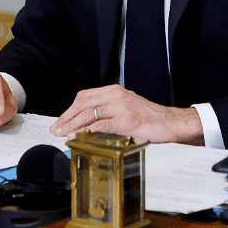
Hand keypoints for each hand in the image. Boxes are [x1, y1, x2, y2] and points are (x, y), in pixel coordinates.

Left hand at [50, 85, 203, 143]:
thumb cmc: (150, 117)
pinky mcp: (125, 120)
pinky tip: (78, 136)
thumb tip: (88, 121)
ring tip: (62, 133)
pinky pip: (100, 124)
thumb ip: (109, 111)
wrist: (170, 122)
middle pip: (83, 103)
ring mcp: (120, 106)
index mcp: (114, 90)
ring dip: (72, 125)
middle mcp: (116, 95)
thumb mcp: (127, 108)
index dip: (70, 109)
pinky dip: (86, 130)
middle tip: (56, 128)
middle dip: (66, 117)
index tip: (61, 120)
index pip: (85, 96)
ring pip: (88, 113)